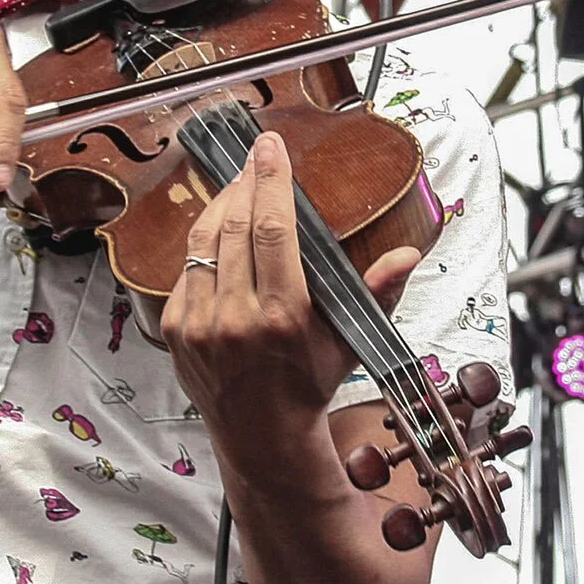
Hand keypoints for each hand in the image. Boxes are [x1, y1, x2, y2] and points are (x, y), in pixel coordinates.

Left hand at [160, 131, 420, 433]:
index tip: (272, 147)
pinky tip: (220, 228)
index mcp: (283, 316)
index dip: (272, 180)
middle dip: (246, 180)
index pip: (273, 229)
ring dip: (221, 204)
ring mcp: (200, 323)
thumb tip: (408, 252)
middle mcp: (236, 318)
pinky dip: (205, 242)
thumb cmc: (310, 384)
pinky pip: (186, 269)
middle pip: (236, 225)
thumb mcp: (350, 341)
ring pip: (204, 242)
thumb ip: (378, 292)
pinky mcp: (176, 328)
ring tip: (239, 183)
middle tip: (256, 155)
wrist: (263, 436)